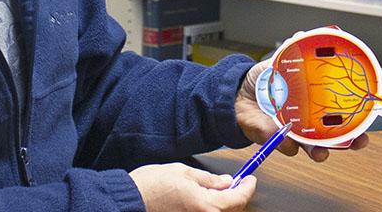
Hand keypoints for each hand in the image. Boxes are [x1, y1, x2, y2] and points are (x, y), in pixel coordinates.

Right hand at [129, 162, 254, 211]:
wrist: (130, 200)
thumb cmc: (152, 186)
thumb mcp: (185, 173)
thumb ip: (210, 180)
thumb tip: (226, 183)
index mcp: (207, 206)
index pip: (239, 198)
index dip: (248, 187)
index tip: (251, 179)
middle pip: (233, 210)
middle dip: (237, 196)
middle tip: (238, 183)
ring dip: (224, 204)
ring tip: (221, 190)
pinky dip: (211, 208)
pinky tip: (207, 199)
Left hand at [234, 59, 369, 161]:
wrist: (237, 93)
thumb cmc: (264, 80)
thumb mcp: (278, 63)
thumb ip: (291, 53)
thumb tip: (300, 35)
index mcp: (313, 103)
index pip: (340, 114)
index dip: (357, 120)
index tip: (369, 120)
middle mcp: (307, 122)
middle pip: (334, 137)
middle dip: (348, 142)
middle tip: (357, 141)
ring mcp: (293, 132)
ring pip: (312, 148)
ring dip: (319, 152)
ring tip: (321, 152)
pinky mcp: (275, 139)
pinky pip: (284, 146)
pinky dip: (286, 144)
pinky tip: (285, 138)